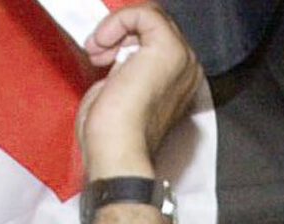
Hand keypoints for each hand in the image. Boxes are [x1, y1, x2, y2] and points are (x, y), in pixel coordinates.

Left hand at [76, 5, 200, 181]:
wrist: (117, 150)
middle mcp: (187, 69)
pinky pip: (144, 14)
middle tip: (96, 52)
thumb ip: (127, 66)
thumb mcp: (120, 90)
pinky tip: (103, 44)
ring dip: (116, 28)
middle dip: (119, 32)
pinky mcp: (169, 49)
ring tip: (97, 51)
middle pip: (155, 25)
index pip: (155, 40)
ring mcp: (183, 59)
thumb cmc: (113, 134)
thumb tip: (117, 50)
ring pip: (150, 16)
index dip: (124, 41)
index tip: (101, 56)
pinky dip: (117, 22)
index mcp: (180, 82)